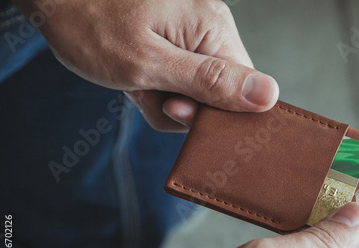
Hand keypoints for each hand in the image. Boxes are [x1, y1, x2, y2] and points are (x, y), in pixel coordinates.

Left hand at [12, 0, 278, 130]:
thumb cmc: (90, 25)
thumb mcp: (148, 64)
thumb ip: (210, 82)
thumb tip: (268, 95)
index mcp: (214, 29)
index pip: (246, 90)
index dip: (212, 111)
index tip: (172, 105)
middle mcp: (212, 27)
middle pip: (220, 94)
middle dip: (182, 105)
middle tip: (145, 90)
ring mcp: (194, 33)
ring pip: (198, 91)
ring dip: (163, 97)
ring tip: (134, 80)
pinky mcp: (178, 39)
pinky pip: (181, 79)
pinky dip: (157, 86)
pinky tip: (135, 77)